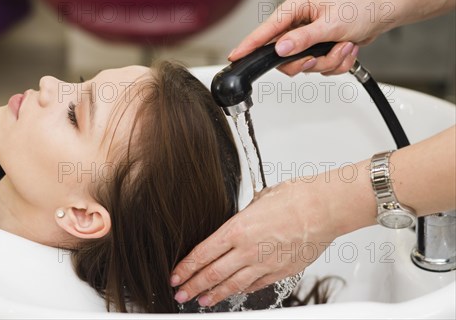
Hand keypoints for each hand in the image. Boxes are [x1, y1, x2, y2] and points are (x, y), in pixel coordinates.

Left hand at [169, 181, 341, 306]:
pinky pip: (256, 285)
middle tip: (180, 294)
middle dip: (193, 286)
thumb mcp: (257, 201)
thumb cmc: (293, 198)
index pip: (202, 254)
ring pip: (233, 285)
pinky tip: (233, 293)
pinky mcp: (280, 272)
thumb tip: (236, 223)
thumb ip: (242, 217)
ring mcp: (264, 264)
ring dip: (214, 294)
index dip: (186, 268)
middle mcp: (247, 250)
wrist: (322, 208)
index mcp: (236, 229)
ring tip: (202, 300)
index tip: (175, 276)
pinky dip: (241, 291)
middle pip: (212, 273)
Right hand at [228, 0, 392, 75]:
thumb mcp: (331, 25)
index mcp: (296, 6)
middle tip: (320, 59)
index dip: (250, 44)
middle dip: (308, 62)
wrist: (381, 15)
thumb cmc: (360, 11)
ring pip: (302, 63)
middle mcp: (298, 20)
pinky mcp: (315, 46)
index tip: (236, 55)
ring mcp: (306, 35)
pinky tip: (345, 50)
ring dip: (326, 62)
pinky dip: (333, 63)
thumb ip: (303, 39)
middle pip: (284, 54)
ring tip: (344, 48)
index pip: (267, 29)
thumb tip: (280, 48)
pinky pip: (316, 66)